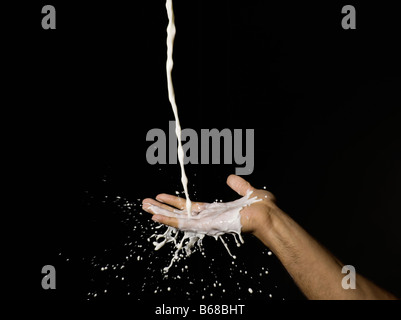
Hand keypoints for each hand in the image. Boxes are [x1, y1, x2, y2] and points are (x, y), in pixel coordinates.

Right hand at [142, 174, 277, 235]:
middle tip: (144, 203)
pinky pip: (183, 223)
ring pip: (177, 218)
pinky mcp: (206, 226)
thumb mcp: (246, 191)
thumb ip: (238, 185)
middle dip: (161, 208)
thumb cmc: (261, 207)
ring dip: (160, 212)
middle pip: (179, 213)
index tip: (160, 196)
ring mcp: (206, 223)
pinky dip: (168, 220)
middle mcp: (207, 218)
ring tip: (144, 207)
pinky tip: (155, 216)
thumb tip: (231, 178)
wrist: (268, 214)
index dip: (174, 202)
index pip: (189, 207)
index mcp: (214, 211)